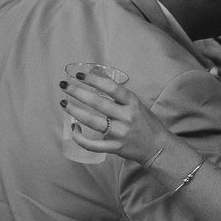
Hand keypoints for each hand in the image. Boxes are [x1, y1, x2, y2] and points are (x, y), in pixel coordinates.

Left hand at [60, 65, 177, 166]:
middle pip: (98, 103)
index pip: (112, 88)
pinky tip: (74, 128)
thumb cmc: (144, 123)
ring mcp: (120, 133)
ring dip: (74, 111)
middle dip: (77, 92)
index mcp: (133, 104)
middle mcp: (127, 117)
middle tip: (64, 85)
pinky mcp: (115, 148)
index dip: (94, 80)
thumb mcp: (135, 104)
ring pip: (92, 122)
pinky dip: (80, 138)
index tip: (80, 75)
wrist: (157, 147)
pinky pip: (92, 145)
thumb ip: (117, 92)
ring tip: (64, 103)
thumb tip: (94, 73)